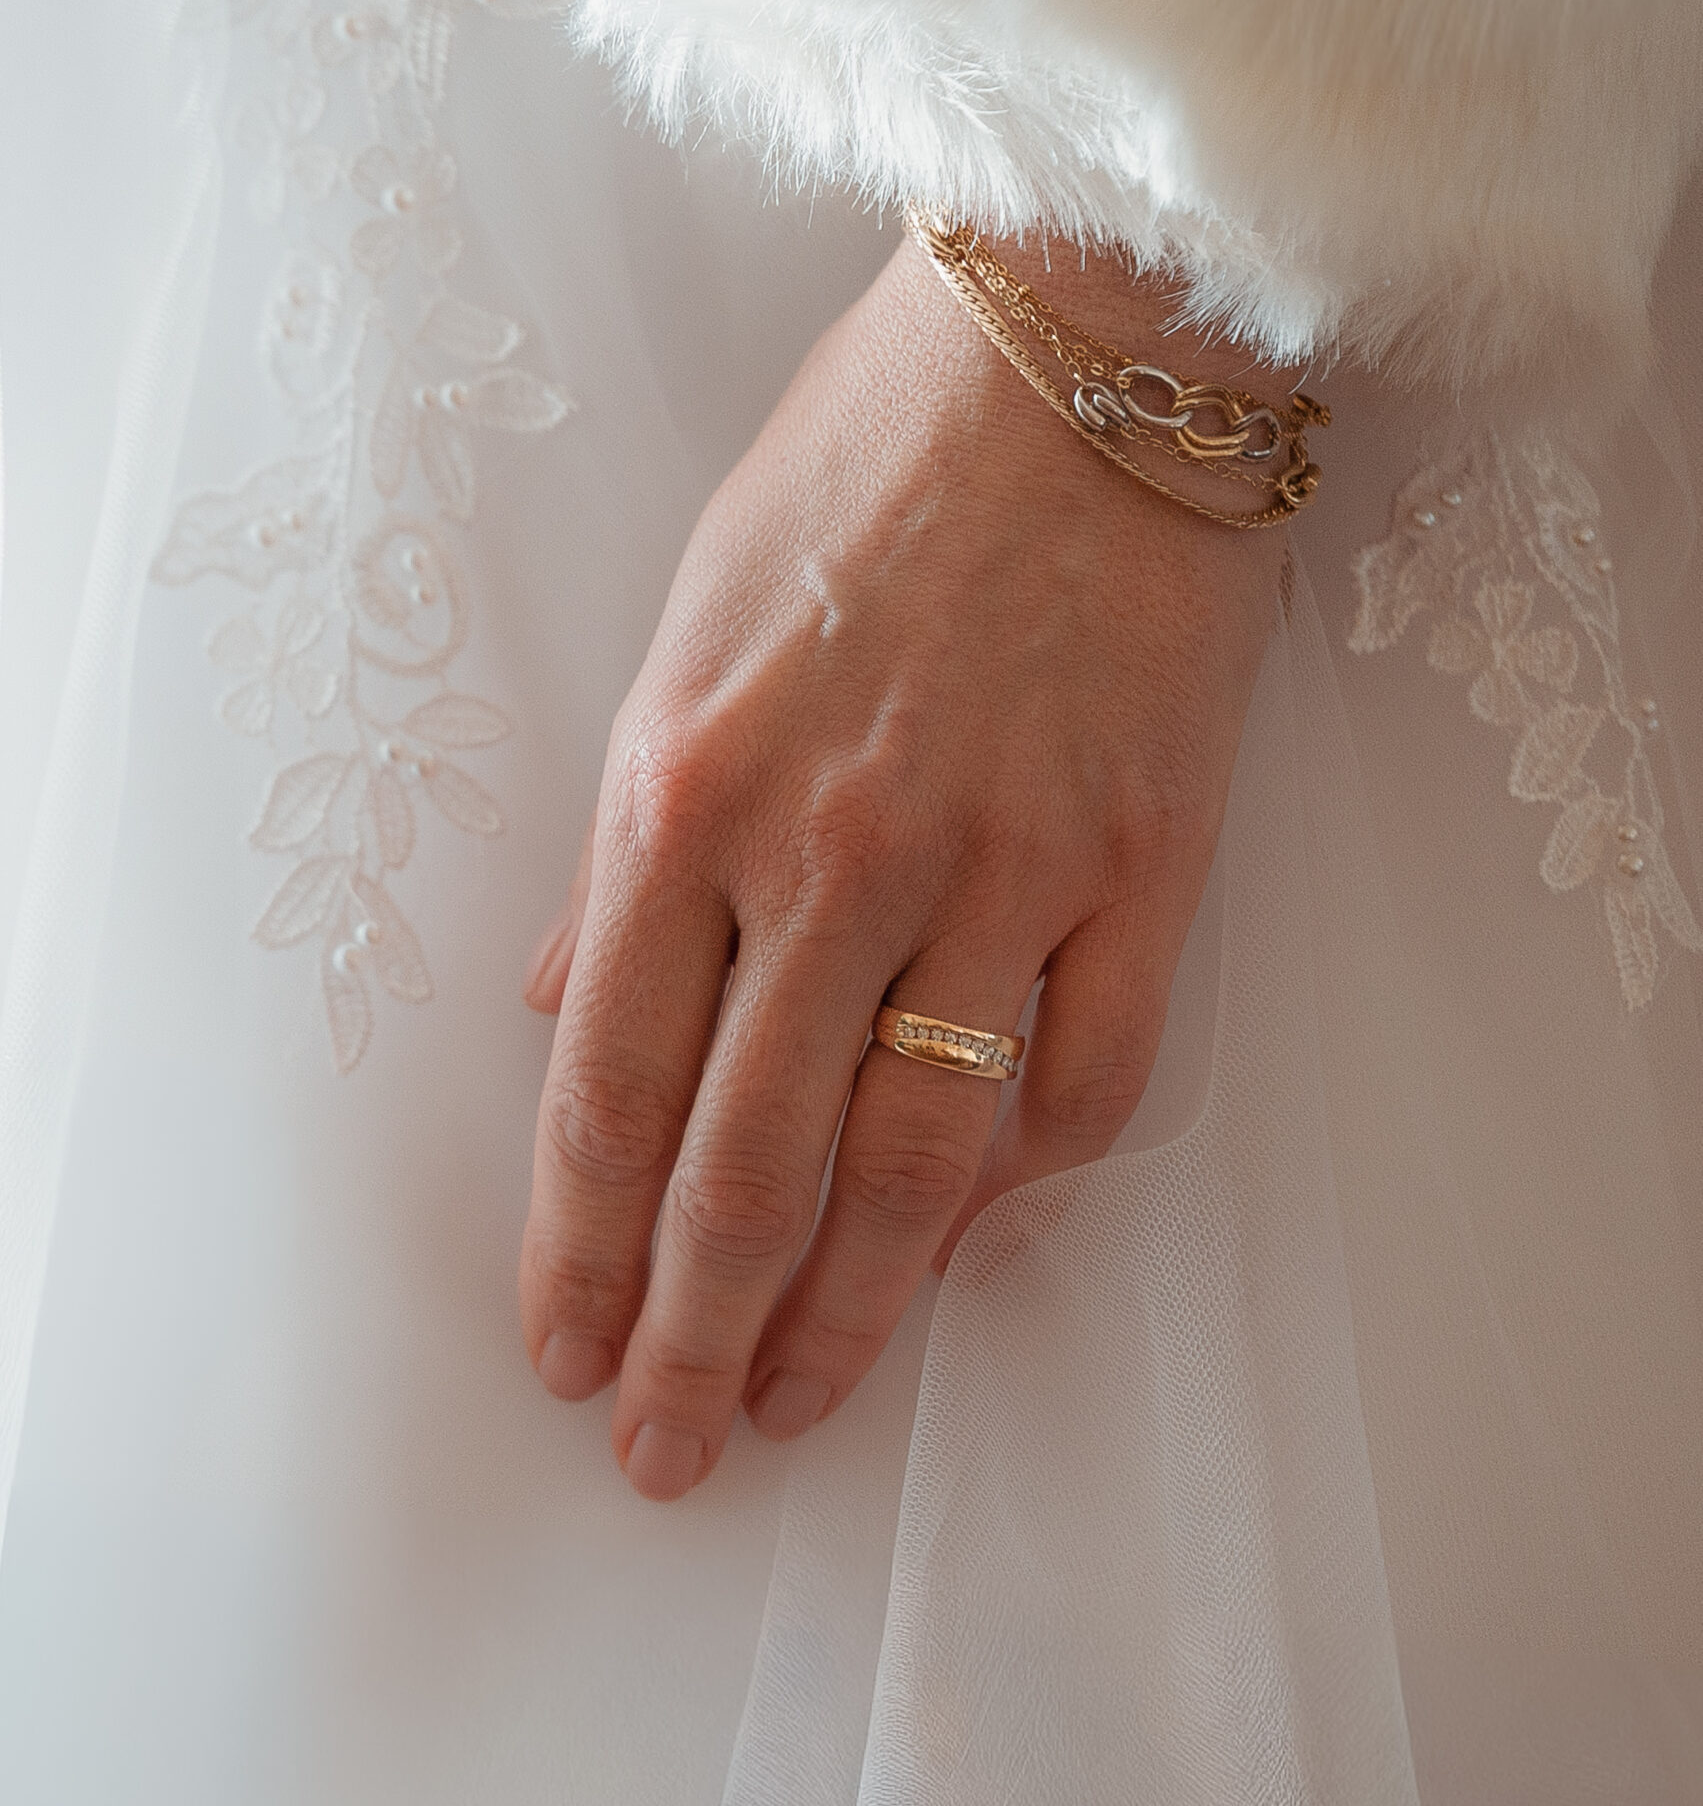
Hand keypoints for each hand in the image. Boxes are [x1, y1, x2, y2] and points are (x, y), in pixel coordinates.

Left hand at [519, 232, 1289, 1498]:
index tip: (560, 1350)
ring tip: (803, 1405)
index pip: (607, 1086)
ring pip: (921, 1163)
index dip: (576, 1248)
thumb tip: (561, 1003)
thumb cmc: (862, 470)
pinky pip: (1086, 1082)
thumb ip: (628, 847)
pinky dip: (1028, 1188)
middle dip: (692, 1336)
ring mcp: (1001, 867)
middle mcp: (833, 854)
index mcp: (687, 790)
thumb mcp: (683, 632)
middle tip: (666, 1450)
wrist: (1076, 355)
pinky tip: (976, 1244)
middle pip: (751, 1166)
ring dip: (854, 1313)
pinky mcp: (1145, 865)